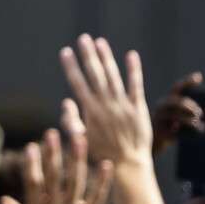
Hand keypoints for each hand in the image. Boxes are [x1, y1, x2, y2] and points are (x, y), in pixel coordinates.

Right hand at [1, 128, 112, 203]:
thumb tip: (3, 199)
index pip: (33, 183)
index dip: (32, 164)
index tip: (33, 146)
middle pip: (53, 176)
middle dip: (53, 153)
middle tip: (53, 133)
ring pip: (75, 181)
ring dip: (77, 159)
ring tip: (79, 139)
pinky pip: (97, 196)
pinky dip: (102, 181)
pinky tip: (106, 164)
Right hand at [59, 34, 151, 164]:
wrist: (127, 165)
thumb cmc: (100, 155)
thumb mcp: (80, 140)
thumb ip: (72, 120)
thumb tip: (67, 101)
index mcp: (90, 112)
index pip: (78, 84)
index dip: (71, 67)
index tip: (65, 52)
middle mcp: (106, 105)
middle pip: (95, 74)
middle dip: (88, 55)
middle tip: (83, 38)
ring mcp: (123, 105)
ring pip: (113, 76)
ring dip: (106, 58)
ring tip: (100, 42)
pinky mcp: (138, 108)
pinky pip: (136, 85)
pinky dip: (133, 70)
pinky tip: (130, 56)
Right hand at [152, 72, 204, 154]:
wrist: (152, 144)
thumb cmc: (167, 129)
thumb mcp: (173, 116)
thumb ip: (183, 110)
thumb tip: (200, 111)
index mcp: (165, 102)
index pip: (176, 88)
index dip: (187, 82)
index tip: (198, 76)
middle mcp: (160, 108)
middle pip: (178, 101)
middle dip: (191, 106)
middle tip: (200, 112)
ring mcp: (159, 120)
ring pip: (177, 117)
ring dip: (191, 120)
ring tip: (199, 125)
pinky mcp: (160, 133)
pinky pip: (177, 131)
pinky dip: (188, 132)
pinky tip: (196, 133)